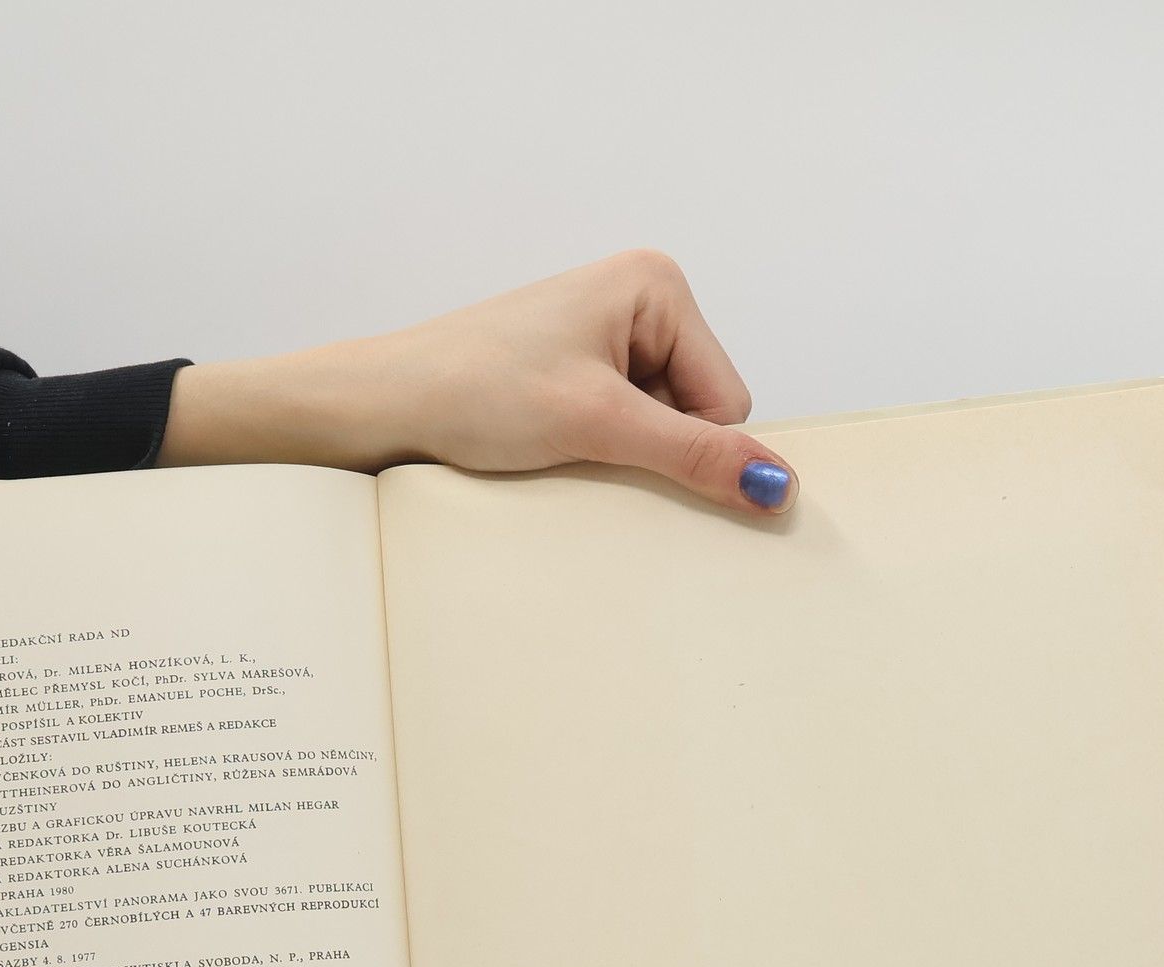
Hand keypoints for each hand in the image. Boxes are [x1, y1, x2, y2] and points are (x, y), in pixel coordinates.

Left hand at [158, 249, 796, 515]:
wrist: (385, 404)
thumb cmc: (476, 391)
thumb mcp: (598, 424)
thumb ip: (694, 454)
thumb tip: (778, 485)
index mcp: (656, 284)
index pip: (728, 396)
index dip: (688, 444)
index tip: (623, 451)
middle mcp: (638, 297)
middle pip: (699, 409)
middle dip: (653, 445)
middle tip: (586, 449)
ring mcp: (605, 334)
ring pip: (662, 425)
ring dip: (622, 452)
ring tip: (558, 444)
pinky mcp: (575, 371)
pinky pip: (624, 427)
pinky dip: (598, 450)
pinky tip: (550, 448)